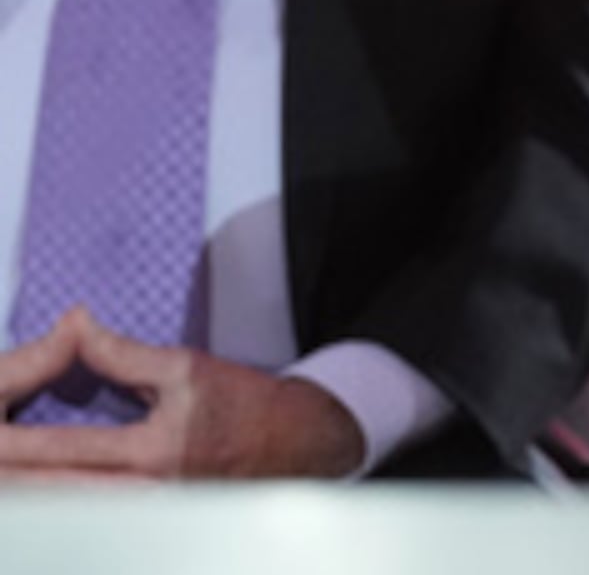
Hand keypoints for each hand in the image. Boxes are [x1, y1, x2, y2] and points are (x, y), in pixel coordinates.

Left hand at [0, 307, 363, 480]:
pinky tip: (31, 491)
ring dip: (27, 492)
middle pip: (49, 494)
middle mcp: (144, 492)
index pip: (61, 449)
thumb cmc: (247, 405)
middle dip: (11, 474)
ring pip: (61, 510)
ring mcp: (144, 513)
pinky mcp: (143, 521)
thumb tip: (76, 329)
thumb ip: (124, 354)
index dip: (13, 442)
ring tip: (5, 470)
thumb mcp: (187, 368)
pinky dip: (51, 503)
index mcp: (155, 451)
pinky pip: (82, 515)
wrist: (297, 446)